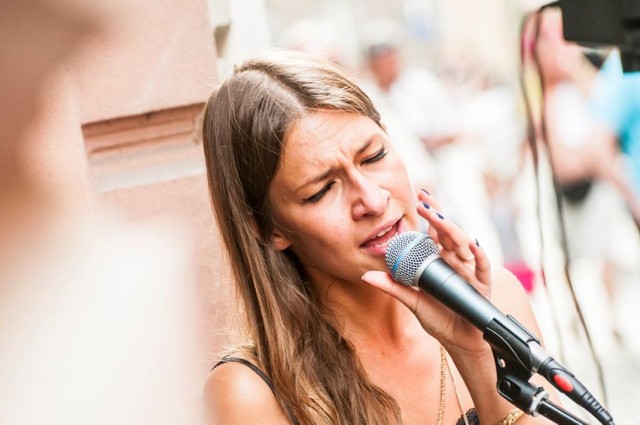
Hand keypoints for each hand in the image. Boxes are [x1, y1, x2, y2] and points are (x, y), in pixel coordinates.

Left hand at [362, 190, 491, 353]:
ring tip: (437, 218)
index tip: (419, 198)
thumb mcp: (412, 301)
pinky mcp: (482, 285)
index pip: (435, 233)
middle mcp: (456, 262)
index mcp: (440, 262)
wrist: (460, 343)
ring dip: (451, 229)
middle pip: (448, 233)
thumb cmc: (439, 319)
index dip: (430, 215)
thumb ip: (393, 287)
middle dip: (437, 216)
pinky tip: (472, 242)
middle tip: (424, 202)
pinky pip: (483, 266)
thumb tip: (366, 275)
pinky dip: (479, 254)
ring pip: (463, 244)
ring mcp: (470, 271)